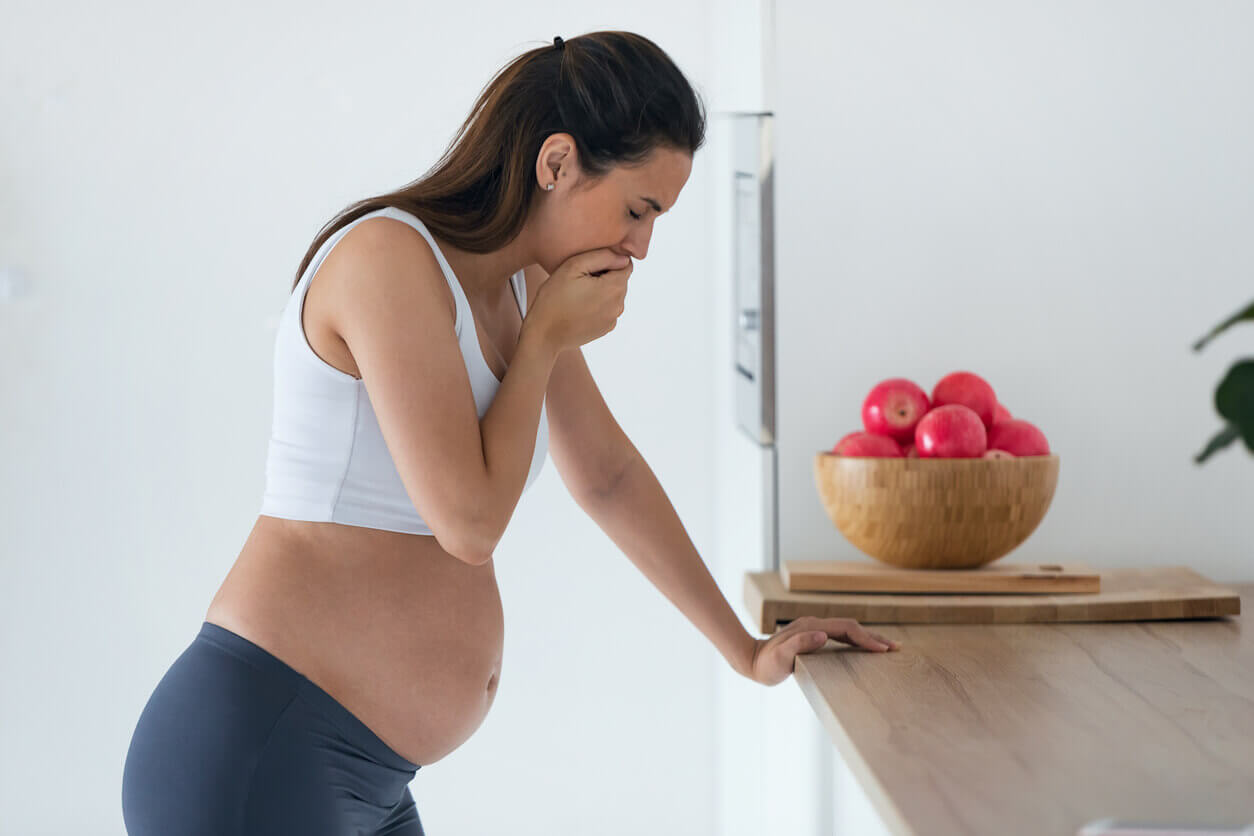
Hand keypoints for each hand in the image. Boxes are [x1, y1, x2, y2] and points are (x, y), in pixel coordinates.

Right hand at [527, 248, 632, 352]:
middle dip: (605, 275)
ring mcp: (612, 319)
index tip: (590, 266)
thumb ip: (602, 256)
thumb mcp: (573, 266)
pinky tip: (579, 306)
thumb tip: (623, 257)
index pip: (626, 264)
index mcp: (614, 288)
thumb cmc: (554, 298)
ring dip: (601, 289)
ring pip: (613, 294)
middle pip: (620, 280)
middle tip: (580, 279)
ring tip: (577, 293)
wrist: (544, 334)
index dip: (609, 260)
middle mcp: (618, 305)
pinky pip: (607, 309)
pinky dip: (598, 304)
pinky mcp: (605, 328)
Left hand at [748, 617, 900, 685]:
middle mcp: (815, 625)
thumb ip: (799, 644)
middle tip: (896, 648)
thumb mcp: (780, 657)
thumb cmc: (766, 664)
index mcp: (811, 627)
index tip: (883, 650)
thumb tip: (823, 635)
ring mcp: (815, 629)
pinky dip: (857, 641)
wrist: (751, 660)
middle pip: (851, 627)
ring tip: (887, 648)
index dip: (866, 638)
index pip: (846, 629)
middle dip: (874, 637)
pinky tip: (864, 649)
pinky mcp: (813, 637)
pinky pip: (841, 636)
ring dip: (868, 638)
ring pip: (848, 631)